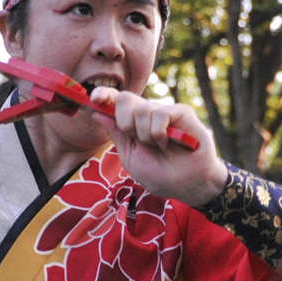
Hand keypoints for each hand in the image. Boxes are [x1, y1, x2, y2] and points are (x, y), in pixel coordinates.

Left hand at [90, 88, 226, 205]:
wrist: (187, 185)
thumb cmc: (160, 174)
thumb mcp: (131, 156)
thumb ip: (116, 134)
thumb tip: (96, 112)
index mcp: (132, 123)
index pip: (115, 102)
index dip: (104, 95)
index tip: (94, 98)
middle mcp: (147, 114)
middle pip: (124, 98)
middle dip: (124, 120)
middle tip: (136, 138)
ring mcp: (164, 111)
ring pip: (142, 109)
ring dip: (146, 135)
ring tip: (160, 147)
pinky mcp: (181, 112)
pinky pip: (161, 113)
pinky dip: (159, 132)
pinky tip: (168, 142)